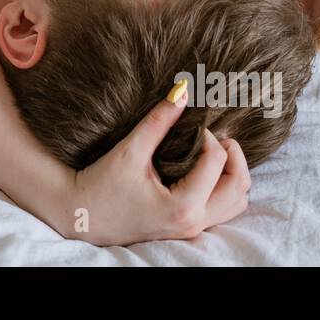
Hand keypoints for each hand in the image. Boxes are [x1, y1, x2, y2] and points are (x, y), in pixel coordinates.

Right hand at [59, 94, 251, 244]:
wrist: (81, 216)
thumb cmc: (101, 185)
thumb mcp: (130, 151)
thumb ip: (158, 121)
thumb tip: (182, 91)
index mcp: (182, 205)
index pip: (216, 161)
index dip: (207, 135)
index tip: (189, 124)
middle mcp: (193, 222)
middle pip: (238, 186)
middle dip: (233, 155)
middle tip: (214, 135)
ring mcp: (191, 229)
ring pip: (235, 202)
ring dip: (232, 174)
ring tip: (212, 152)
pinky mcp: (186, 228)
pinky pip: (221, 210)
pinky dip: (222, 188)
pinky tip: (204, 170)